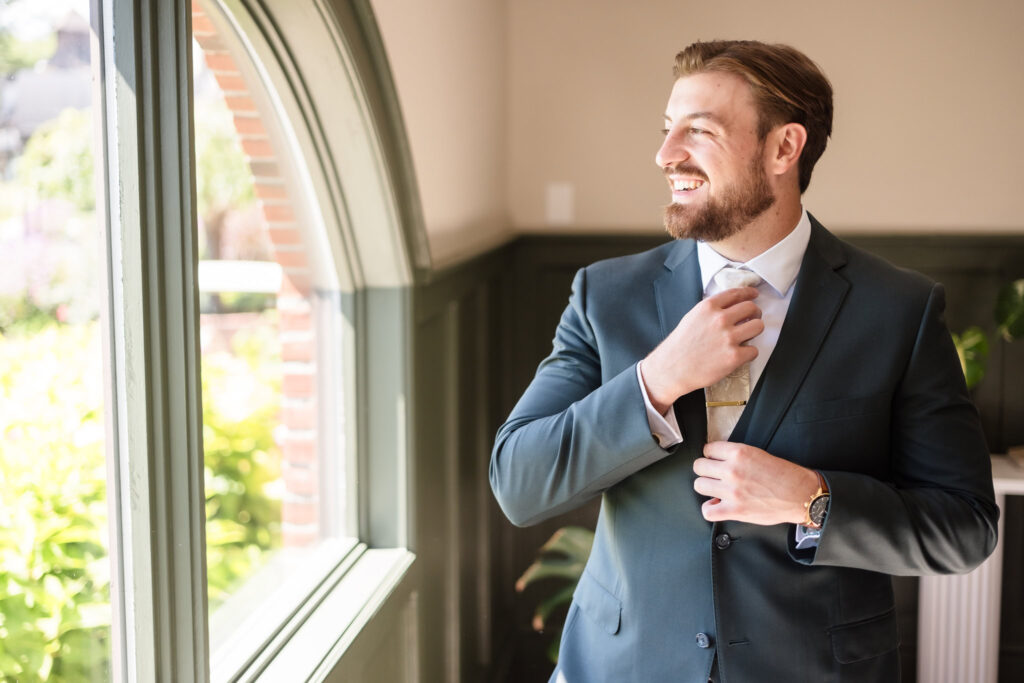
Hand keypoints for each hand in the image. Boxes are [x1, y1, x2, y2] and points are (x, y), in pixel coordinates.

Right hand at [640, 287, 763, 413]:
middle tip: (753, 318)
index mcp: (708, 307)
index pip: (736, 293)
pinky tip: (740, 354)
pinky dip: (749, 353)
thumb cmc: (680, 345)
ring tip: (747, 336)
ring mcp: (728, 338)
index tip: (754, 295)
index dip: (749, 293)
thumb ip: (711, 310)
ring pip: (758, 326)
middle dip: (755, 313)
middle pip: (751, 308)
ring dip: (755, 331)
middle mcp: (720, 319)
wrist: (672, 369)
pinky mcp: (734, 357)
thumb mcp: (692, 317)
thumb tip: (730, 307)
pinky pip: (754, 350)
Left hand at [692, 442, 818, 524]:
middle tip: (715, 475)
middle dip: (706, 470)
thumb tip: (718, 460)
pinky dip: (710, 509)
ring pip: (699, 485)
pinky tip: (718, 505)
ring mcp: (732, 491)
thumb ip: (736, 456)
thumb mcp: (759, 454)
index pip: (708, 449)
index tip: (716, 460)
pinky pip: (707, 511)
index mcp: (739, 453)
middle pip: (699, 466)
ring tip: (717, 489)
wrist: (800, 495)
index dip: (711, 456)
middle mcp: (733, 470)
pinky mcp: (735, 510)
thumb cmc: (784, 476)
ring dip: (707, 487)